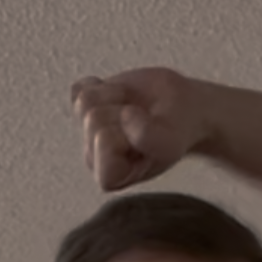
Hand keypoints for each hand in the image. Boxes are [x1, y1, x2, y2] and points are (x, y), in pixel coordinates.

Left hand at [71, 68, 206, 191]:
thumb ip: (147, 137)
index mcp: (110, 175)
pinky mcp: (86, 108)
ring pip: (85, 100)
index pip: (103, 141)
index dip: (126, 129)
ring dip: (115, 97)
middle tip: (140, 118)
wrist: (180, 107)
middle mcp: (94, 156)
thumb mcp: (169, 143)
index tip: (144, 134)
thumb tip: (123, 115)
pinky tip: (120, 100)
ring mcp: (87, 131)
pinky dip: (104, 86)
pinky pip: (80, 87)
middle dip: (121, 111)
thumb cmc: (176, 130)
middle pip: (93, 119)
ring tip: (132, 108)